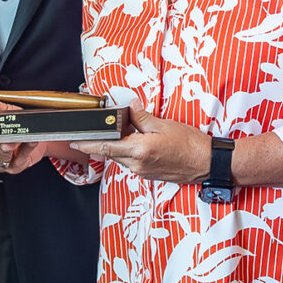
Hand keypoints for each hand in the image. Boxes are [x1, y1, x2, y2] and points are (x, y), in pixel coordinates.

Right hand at [0, 100, 46, 174]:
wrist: (38, 135)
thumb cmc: (17, 125)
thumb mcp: (6, 112)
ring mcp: (3, 163)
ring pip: (1, 157)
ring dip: (5, 148)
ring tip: (10, 141)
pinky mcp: (18, 166)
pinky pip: (22, 157)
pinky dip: (27, 148)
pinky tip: (31, 140)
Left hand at [71, 98, 210, 183]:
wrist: (207, 163)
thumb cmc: (190, 143)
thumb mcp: (164, 124)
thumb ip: (142, 116)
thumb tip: (129, 106)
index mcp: (139, 150)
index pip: (106, 146)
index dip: (88, 143)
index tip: (74, 140)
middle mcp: (137, 165)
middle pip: (112, 151)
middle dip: (106, 140)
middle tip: (103, 128)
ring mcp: (142, 172)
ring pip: (121, 157)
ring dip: (120, 145)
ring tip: (128, 132)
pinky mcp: (148, 175)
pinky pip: (131, 162)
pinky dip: (130, 152)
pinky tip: (139, 142)